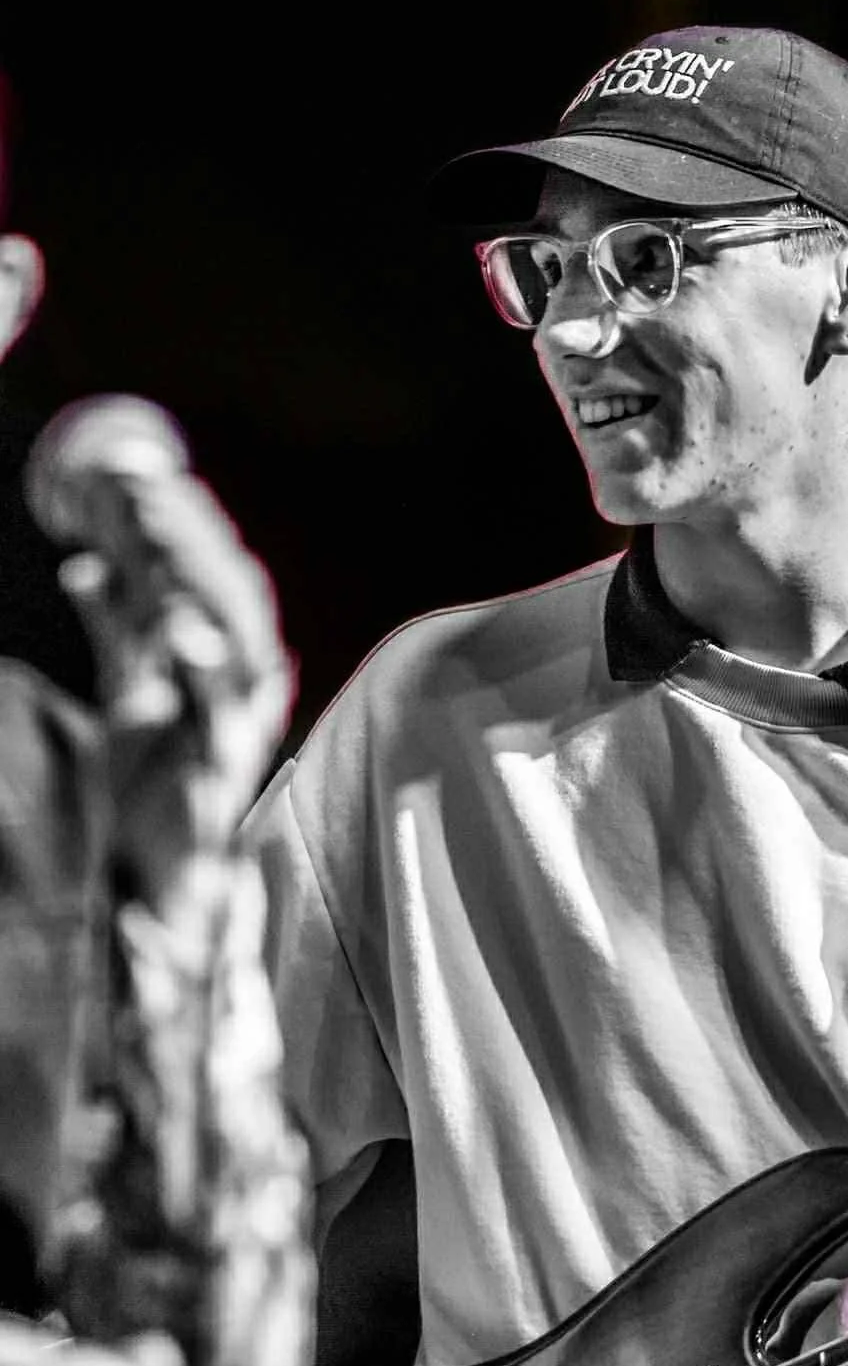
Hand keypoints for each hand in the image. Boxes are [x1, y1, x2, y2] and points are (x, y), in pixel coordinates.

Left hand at [57, 464, 293, 915]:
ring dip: (202, 584)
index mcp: (223, 669)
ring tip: (158, 530)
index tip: (139, 481)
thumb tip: (88, 564)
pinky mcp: (216, 778)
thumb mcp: (129, 693)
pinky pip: (220, 717)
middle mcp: (240, 694)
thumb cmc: (150, 789)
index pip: (215, 580)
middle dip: (191, 541)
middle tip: (143, 495)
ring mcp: (234, 734)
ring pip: (241, 643)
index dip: (184, 528)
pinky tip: (178, 632)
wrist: (159, 884)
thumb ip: (119, 630)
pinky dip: (205, 671)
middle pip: (234, 599)